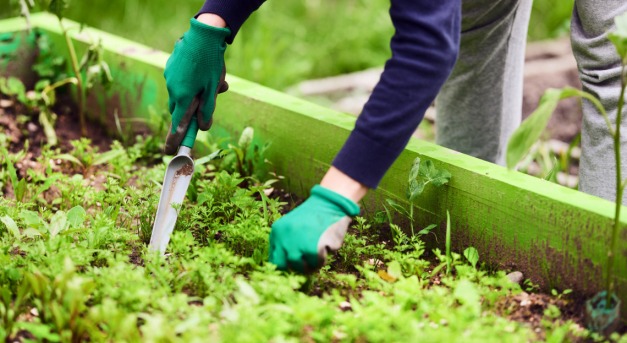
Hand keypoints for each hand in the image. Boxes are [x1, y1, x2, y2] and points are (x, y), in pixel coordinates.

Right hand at [163, 18, 230, 153]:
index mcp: (183, 97)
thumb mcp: (213, 90)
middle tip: (208, 101)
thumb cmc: (210, 64)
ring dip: (194, 93)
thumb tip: (203, 127)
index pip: (177, 125)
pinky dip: (190, 81)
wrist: (203, 35)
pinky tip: (203, 69)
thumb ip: (207, 110)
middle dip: (190, 111)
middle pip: (179, 109)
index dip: (174, 140)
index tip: (169, 152)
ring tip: (216, 82)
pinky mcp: (171, 67)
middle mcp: (173, 89)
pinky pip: (179, 80)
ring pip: (180, 94)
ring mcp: (170, 77)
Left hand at [269, 185, 360, 272]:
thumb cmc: (312, 217)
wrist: (329, 203)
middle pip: (288, 266)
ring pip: (303, 268)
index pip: (274, 260)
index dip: (286, 265)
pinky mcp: (314, 249)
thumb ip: (284, 242)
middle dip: (299, 267)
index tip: (295, 264)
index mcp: (277, 233)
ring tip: (318, 252)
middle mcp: (285, 240)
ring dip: (312, 264)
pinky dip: (323, 258)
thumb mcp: (290, 226)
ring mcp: (298, 245)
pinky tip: (326, 246)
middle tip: (308, 262)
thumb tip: (286, 267)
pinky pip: (318, 263)